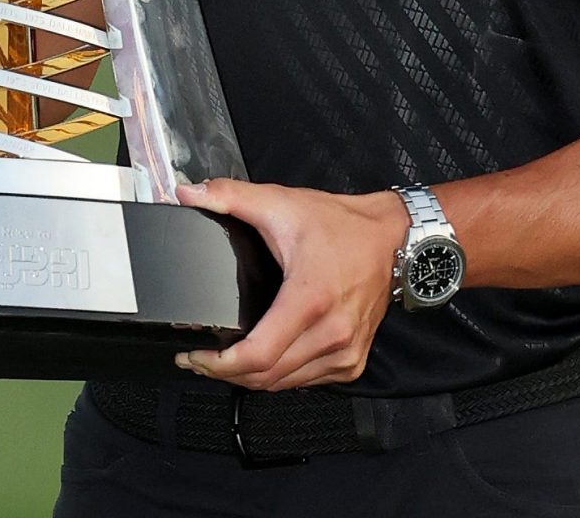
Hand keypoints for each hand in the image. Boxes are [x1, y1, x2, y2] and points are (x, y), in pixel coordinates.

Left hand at [174, 180, 406, 390]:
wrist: (392, 237)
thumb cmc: (341, 225)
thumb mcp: (282, 203)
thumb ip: (231, 196)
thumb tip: (188, 193)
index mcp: (310, 299)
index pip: (259, 354)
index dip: (219, 365)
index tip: (194, 358)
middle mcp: (332, 333)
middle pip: (265, 377)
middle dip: (224, 374)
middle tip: (198, 361)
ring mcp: (345, 352)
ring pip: (284, 385)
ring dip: (251, 380)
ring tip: (224, 363)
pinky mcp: (353, 361)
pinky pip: (307, 382)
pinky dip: (281, 378)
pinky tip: (265, 362)